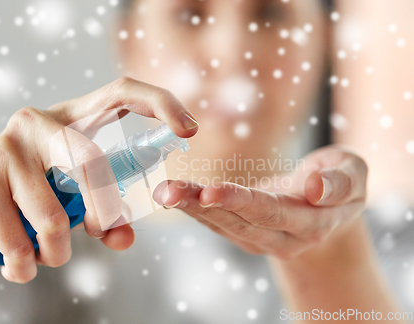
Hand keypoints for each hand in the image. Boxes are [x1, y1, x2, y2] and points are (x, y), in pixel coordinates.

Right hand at [0, 77, 197, 282]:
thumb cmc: (29, 199)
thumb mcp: (72, 201)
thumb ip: (104, 215)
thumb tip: (126, 236)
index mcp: (69, 119)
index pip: (121, 92)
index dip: (159, 103)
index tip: (190, 131)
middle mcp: (38, 123)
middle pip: (91, 161)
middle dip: (101, 210)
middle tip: (99, 231)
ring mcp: (6, 148)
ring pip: (55, 215)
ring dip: (57, 252)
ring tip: (47, 257)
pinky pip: (20, 238)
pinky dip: (25, 264)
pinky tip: (20, 266)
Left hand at [152, 146, 366, 258]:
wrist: (326, 206)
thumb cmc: (341, 182)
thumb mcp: (355, 173)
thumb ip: (342, 182)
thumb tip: (318, 188)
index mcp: (311, 222)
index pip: (272, 212)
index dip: (242, 203)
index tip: (211, 190)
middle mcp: (282, 236)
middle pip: (238, 222)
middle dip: (202, 206)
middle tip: (168, 190)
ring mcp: (261, 238)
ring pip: (222, 224)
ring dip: (190, 207)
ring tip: (162, 191)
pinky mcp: (245, 232)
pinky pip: (217, 221)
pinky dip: (193, 208)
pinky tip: (172, 195)